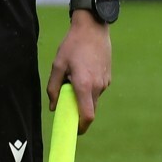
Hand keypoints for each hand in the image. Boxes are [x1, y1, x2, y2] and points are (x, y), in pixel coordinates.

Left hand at [48, 16, 111, 131]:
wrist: (93, 29)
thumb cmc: (72, 46)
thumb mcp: (57, 65)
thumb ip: (53, 88)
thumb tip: (54, 107)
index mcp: (84, 85)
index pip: (86, 115)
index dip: (80, 127)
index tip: (72, 131)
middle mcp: (97, 86)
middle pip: (89, 111)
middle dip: (78, 114)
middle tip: (65, 108)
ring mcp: (105, 83)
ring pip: (92, 101)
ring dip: (81, 99)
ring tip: (71, 81)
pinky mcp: (108, 78)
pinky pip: (96, 91)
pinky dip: (87, 90)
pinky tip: (80, 74)